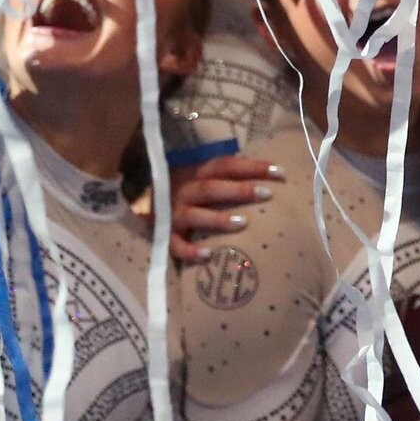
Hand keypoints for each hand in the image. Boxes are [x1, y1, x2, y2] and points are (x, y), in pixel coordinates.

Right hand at [168, 153, 282, 262]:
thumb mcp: (201, 177)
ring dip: (217, 218)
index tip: (279, 172)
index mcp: (196, 173)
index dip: (252, 166)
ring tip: (243, 223)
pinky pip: (175, 245)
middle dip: (239, 190)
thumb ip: (226, 175)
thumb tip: (266, 172)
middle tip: (267, 193)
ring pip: (194, 215)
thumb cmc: (185, 191)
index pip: (225, 166)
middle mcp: (183, 191)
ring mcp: (172, 214)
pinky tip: (208, 255)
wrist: (141, 204)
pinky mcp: (164, 235)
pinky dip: (190, 251)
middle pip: (211, 187)